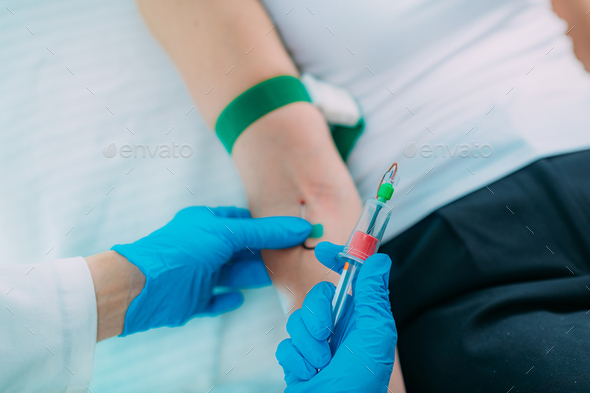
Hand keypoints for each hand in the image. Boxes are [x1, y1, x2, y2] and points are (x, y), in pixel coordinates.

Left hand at [111, 206, 310, 335]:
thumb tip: (301, 228)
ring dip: (251, 276)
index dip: (264, 226)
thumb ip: (264, 233)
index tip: (290, 232)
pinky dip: (227, 299)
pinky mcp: (192, 299)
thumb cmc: (182, 250)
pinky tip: (238, 298)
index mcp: (206, 224)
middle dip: (263, 254)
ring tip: (277, 278)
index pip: (241, 221)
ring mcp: (197, 273)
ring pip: (232, 274)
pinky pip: (215, 299)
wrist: (142, 287)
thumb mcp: (227, 234)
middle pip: (240, 250)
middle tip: (291, 258)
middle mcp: (202, 246)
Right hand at [276, 242, 396, 391]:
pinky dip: (296, 360)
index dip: (338, 260)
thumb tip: (379, 260)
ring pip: (297, 320)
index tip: (323, 251)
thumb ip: (374, 296)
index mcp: (360, 318)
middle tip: (326, 335)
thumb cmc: (362, 384)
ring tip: (321, 364)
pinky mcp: (297, 358)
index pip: (349, 279)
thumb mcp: (375, 336)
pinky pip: (285, 344)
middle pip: (316, 297)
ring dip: (308, 345)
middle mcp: (338, 327)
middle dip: (316, 315)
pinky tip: (309, 374)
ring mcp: (316, 343)